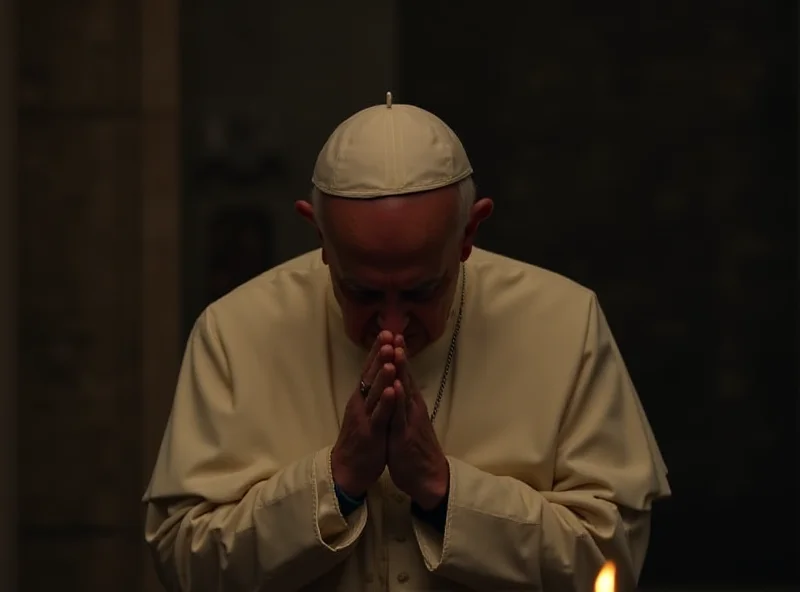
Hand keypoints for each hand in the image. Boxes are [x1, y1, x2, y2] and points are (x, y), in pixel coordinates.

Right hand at [331, 331, 397, 497]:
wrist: (347, 470)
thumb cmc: (360, 440)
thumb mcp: (366, 412)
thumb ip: (371, 394)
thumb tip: (378, 374)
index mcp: (362, 398)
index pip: (370, 369)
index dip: (378, 351)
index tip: (387, 332)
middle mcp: (361, 403)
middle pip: (371, 374)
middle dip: (380, 354)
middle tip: (387, 334)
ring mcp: (365, 417)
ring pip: (374, 392)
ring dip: (383, 373)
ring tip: (389, 356)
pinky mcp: (370, 433)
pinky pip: (379, 416)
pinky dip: (385, 402)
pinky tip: (392, 390)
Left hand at [386, 337, 449, 509]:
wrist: (428, 478)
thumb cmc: (415, 452)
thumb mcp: (407, 423)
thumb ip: (403, 406)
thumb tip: (398, 389)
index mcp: (410, 405)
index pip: (403, 375)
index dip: (398, 356)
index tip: (393, 336)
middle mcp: (412, 408)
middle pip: (405, 376)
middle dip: (399, 354)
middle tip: (394, 332)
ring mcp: (410, 420)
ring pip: (404, 391)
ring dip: (400, 370)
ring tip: (396, 350)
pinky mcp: (405, 435)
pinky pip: (401, 415)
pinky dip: (399, 399)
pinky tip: (396, 385)